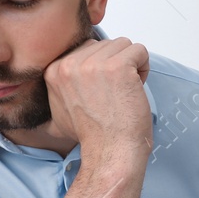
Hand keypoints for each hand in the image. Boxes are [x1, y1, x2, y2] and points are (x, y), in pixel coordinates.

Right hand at [45, 38, 152, 197]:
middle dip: (116, 65)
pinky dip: (144, 68)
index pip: (87, 48)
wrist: (110, 152)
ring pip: (124, 44)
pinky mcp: (118, 67)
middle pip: (106, 44)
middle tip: (115, 94)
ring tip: (125, 91)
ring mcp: (94, 64)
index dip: (101, 69)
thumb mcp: (59, 114)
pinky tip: (135, 89)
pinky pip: (139, 50)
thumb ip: (58, 94)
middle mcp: (70, 64)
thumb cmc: (93, 136)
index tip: (101, 92)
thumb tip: (59, 90)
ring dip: (131, 65)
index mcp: (54, 70)